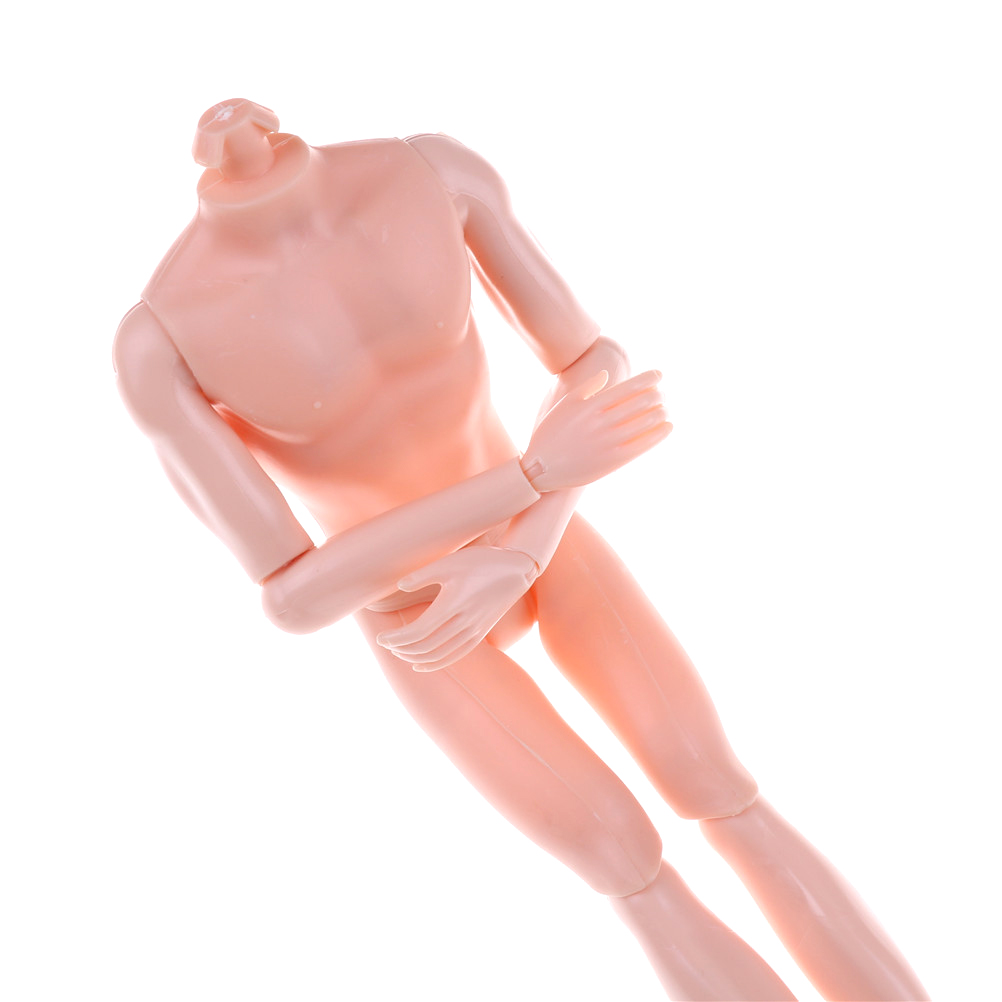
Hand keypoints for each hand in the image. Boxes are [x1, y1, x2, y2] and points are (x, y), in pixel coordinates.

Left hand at [373, 546, 537, 671]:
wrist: (516, 570)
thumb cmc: (480, 561)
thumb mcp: (448, 562)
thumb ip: (422, 576)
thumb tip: (399, 587)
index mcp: (452, 604)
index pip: (417, 632)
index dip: (396, 638)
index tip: (381, 637)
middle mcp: (463, 622)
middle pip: (425, 647)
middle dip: (401, 648)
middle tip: (384, 642)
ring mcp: (473, 631)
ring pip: (438, 655)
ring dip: (414, 657)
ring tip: (398, 651)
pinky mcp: (480, 634)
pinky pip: (454, 656)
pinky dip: (435, 664)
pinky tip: (420, 664)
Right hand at [522, 369, 670, 491]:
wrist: (542, 469)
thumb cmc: (552, 433)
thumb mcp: (566, 404)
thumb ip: (588, 386)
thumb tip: (608, 374)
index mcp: (592, 405)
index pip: (629, 387)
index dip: (649, 379)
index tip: (658, 375)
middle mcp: (603, 422)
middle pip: (641, 402)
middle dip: (657, 394)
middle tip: (662, 393)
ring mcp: (609, 442)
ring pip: (646, 422)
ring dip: (661, 411)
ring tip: (664, 407)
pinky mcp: (614, 461)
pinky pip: (644, 444)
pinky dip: (659, 433)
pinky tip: (667, 426)